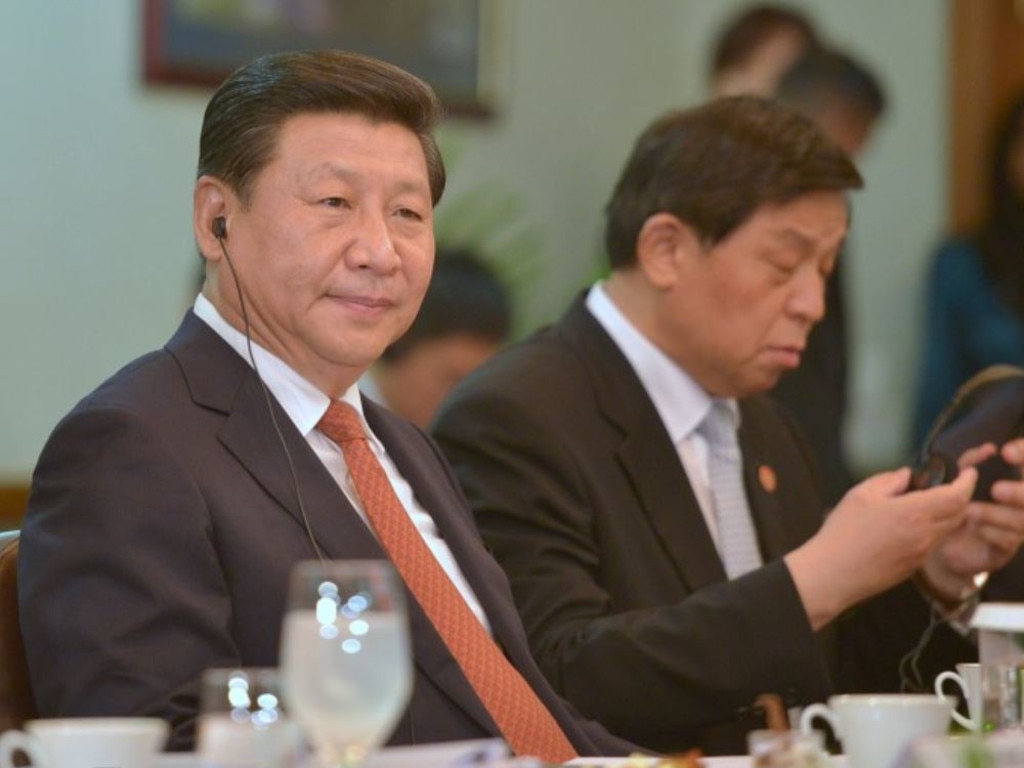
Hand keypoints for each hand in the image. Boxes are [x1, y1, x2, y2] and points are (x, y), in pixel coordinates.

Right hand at [786, 466, 976, 629]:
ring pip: (947, 529)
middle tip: (947, 485)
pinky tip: (908, 526)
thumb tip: (906, 476)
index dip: (967, 482)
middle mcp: (925, 535)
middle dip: (959, 497)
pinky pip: (932, 543)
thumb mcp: (861, 494)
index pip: (957, 496)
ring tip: (925, 504)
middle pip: (959, 513)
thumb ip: (888, 480)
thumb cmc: (843, 532)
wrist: (833, 573)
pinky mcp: (914, 567)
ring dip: (946, 515)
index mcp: (914, 513)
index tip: (967, 473)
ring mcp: (922, 553)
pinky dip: (931, 530)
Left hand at [921, 438, 1023, 601]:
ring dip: (996, 514)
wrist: (941, 544)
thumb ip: (970, 464)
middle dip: (1018, 492)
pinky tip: (977, 529)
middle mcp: (1020, 504)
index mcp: (1012, 482)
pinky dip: (993, 533)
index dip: (1023, 454)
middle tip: (996, 490)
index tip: (1005, 452)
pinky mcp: (1006, 549)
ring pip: (1022, 520)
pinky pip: (1009, 541)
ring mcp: (1017, 528)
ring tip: (970, 511)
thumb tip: (987, 448)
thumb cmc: (953, 506)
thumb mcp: (957, 482)